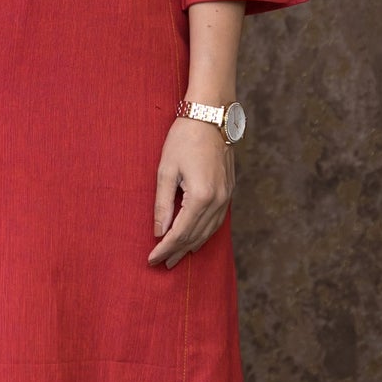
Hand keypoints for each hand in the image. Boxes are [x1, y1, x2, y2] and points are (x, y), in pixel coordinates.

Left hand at [149, 116, 233, 268]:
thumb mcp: (166, 170)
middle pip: (195, 236)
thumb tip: (159, 231)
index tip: (151, 259)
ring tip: (176, 257)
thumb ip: (162, 204)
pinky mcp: (229, 191)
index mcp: (201, 196)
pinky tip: (195, 239)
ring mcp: (227, 197)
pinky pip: (217, 221)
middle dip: (177, 251)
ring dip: (191, 246)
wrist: (211, 117)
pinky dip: (204, 234)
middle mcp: (218, 201)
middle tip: (161, 264)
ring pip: (208, 232)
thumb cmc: (184, 138)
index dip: (164, 248)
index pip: (180, 233)